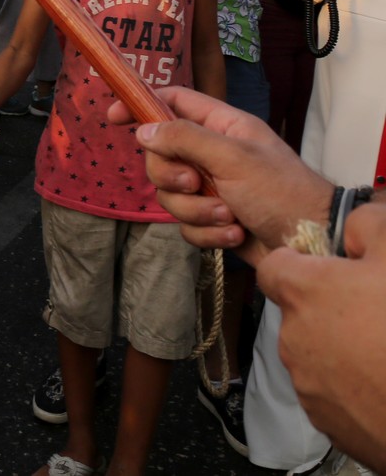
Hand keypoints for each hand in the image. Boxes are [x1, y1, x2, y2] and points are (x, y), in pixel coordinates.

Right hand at [109, 86, 332, 261]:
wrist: (312, 243)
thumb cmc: (282, 191)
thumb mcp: (233, 157)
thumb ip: (185, 138)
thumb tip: (143, 130)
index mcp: (221, 126)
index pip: (172, 102)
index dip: (141, 105)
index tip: (113, 117)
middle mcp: (212, 154)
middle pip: (160, 156)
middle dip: (172, 177)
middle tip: (195, 183)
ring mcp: (211, 188)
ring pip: (170, 195)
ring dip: (196, 210)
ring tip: (227, 216)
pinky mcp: (212, 219)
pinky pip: (185, 224)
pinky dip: (206, 232)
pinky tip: (233, 233)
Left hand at [259, 204, 385, 469]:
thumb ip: (366, 226)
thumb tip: (350, 229)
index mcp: (304, 293)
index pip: (274, 268)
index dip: (300, 264)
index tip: (332, 270)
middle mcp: (292, 338)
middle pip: (299, 313)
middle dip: (329, 309)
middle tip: (373, 312)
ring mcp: (307, 384)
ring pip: (315, 354)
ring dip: (340, 348)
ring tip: (382, 348)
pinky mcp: (326, 422)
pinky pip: (331, 393)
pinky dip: (352, 388)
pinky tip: (383, 381)